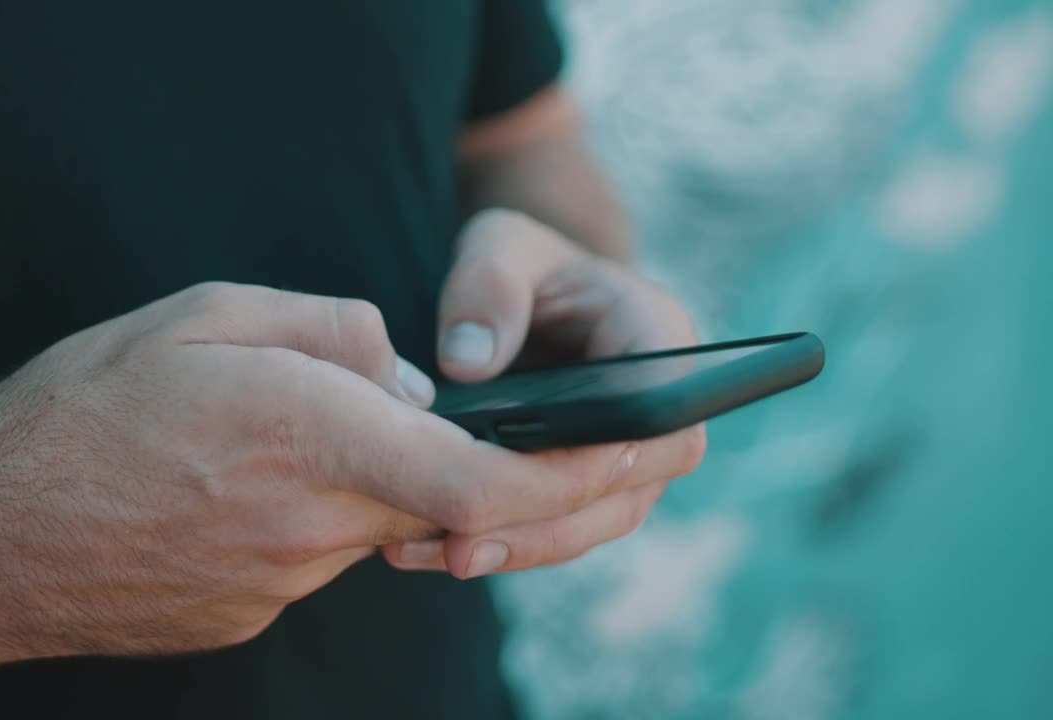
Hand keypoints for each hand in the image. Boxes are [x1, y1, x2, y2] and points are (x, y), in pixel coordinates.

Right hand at [0, 281, 666, 672]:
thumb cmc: (84, 406)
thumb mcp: (205, 315)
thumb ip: (329, 330)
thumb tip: (410, 373)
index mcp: (306, 432)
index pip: (481, 480)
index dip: (572, 474)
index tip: (626, 452)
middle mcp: (310, 523)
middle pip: (447, 505)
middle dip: (499, 471)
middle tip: (498, 430)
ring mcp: (284, 584)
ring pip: (378, 526)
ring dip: (379, 482)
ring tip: (291, 437)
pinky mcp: (255, 615)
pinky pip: (322, 557)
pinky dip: (318, 514)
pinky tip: (242, 487)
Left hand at [384, 209, 705, 576]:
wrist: (528, 296)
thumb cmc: (522, 264)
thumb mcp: (501, 246)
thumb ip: (488, 285)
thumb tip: (467, 363)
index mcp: (655, 336)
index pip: (662, 411)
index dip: (608, 457)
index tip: (527, 479)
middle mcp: (656, 408)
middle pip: (628, 489)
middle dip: (546, 524)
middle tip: (463, 545)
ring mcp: (625, 458)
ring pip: (589, 523)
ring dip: (518, 547)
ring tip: (437, 555)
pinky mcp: (582, 488)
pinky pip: (553, 528)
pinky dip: (498, 543)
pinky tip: (424, 549)